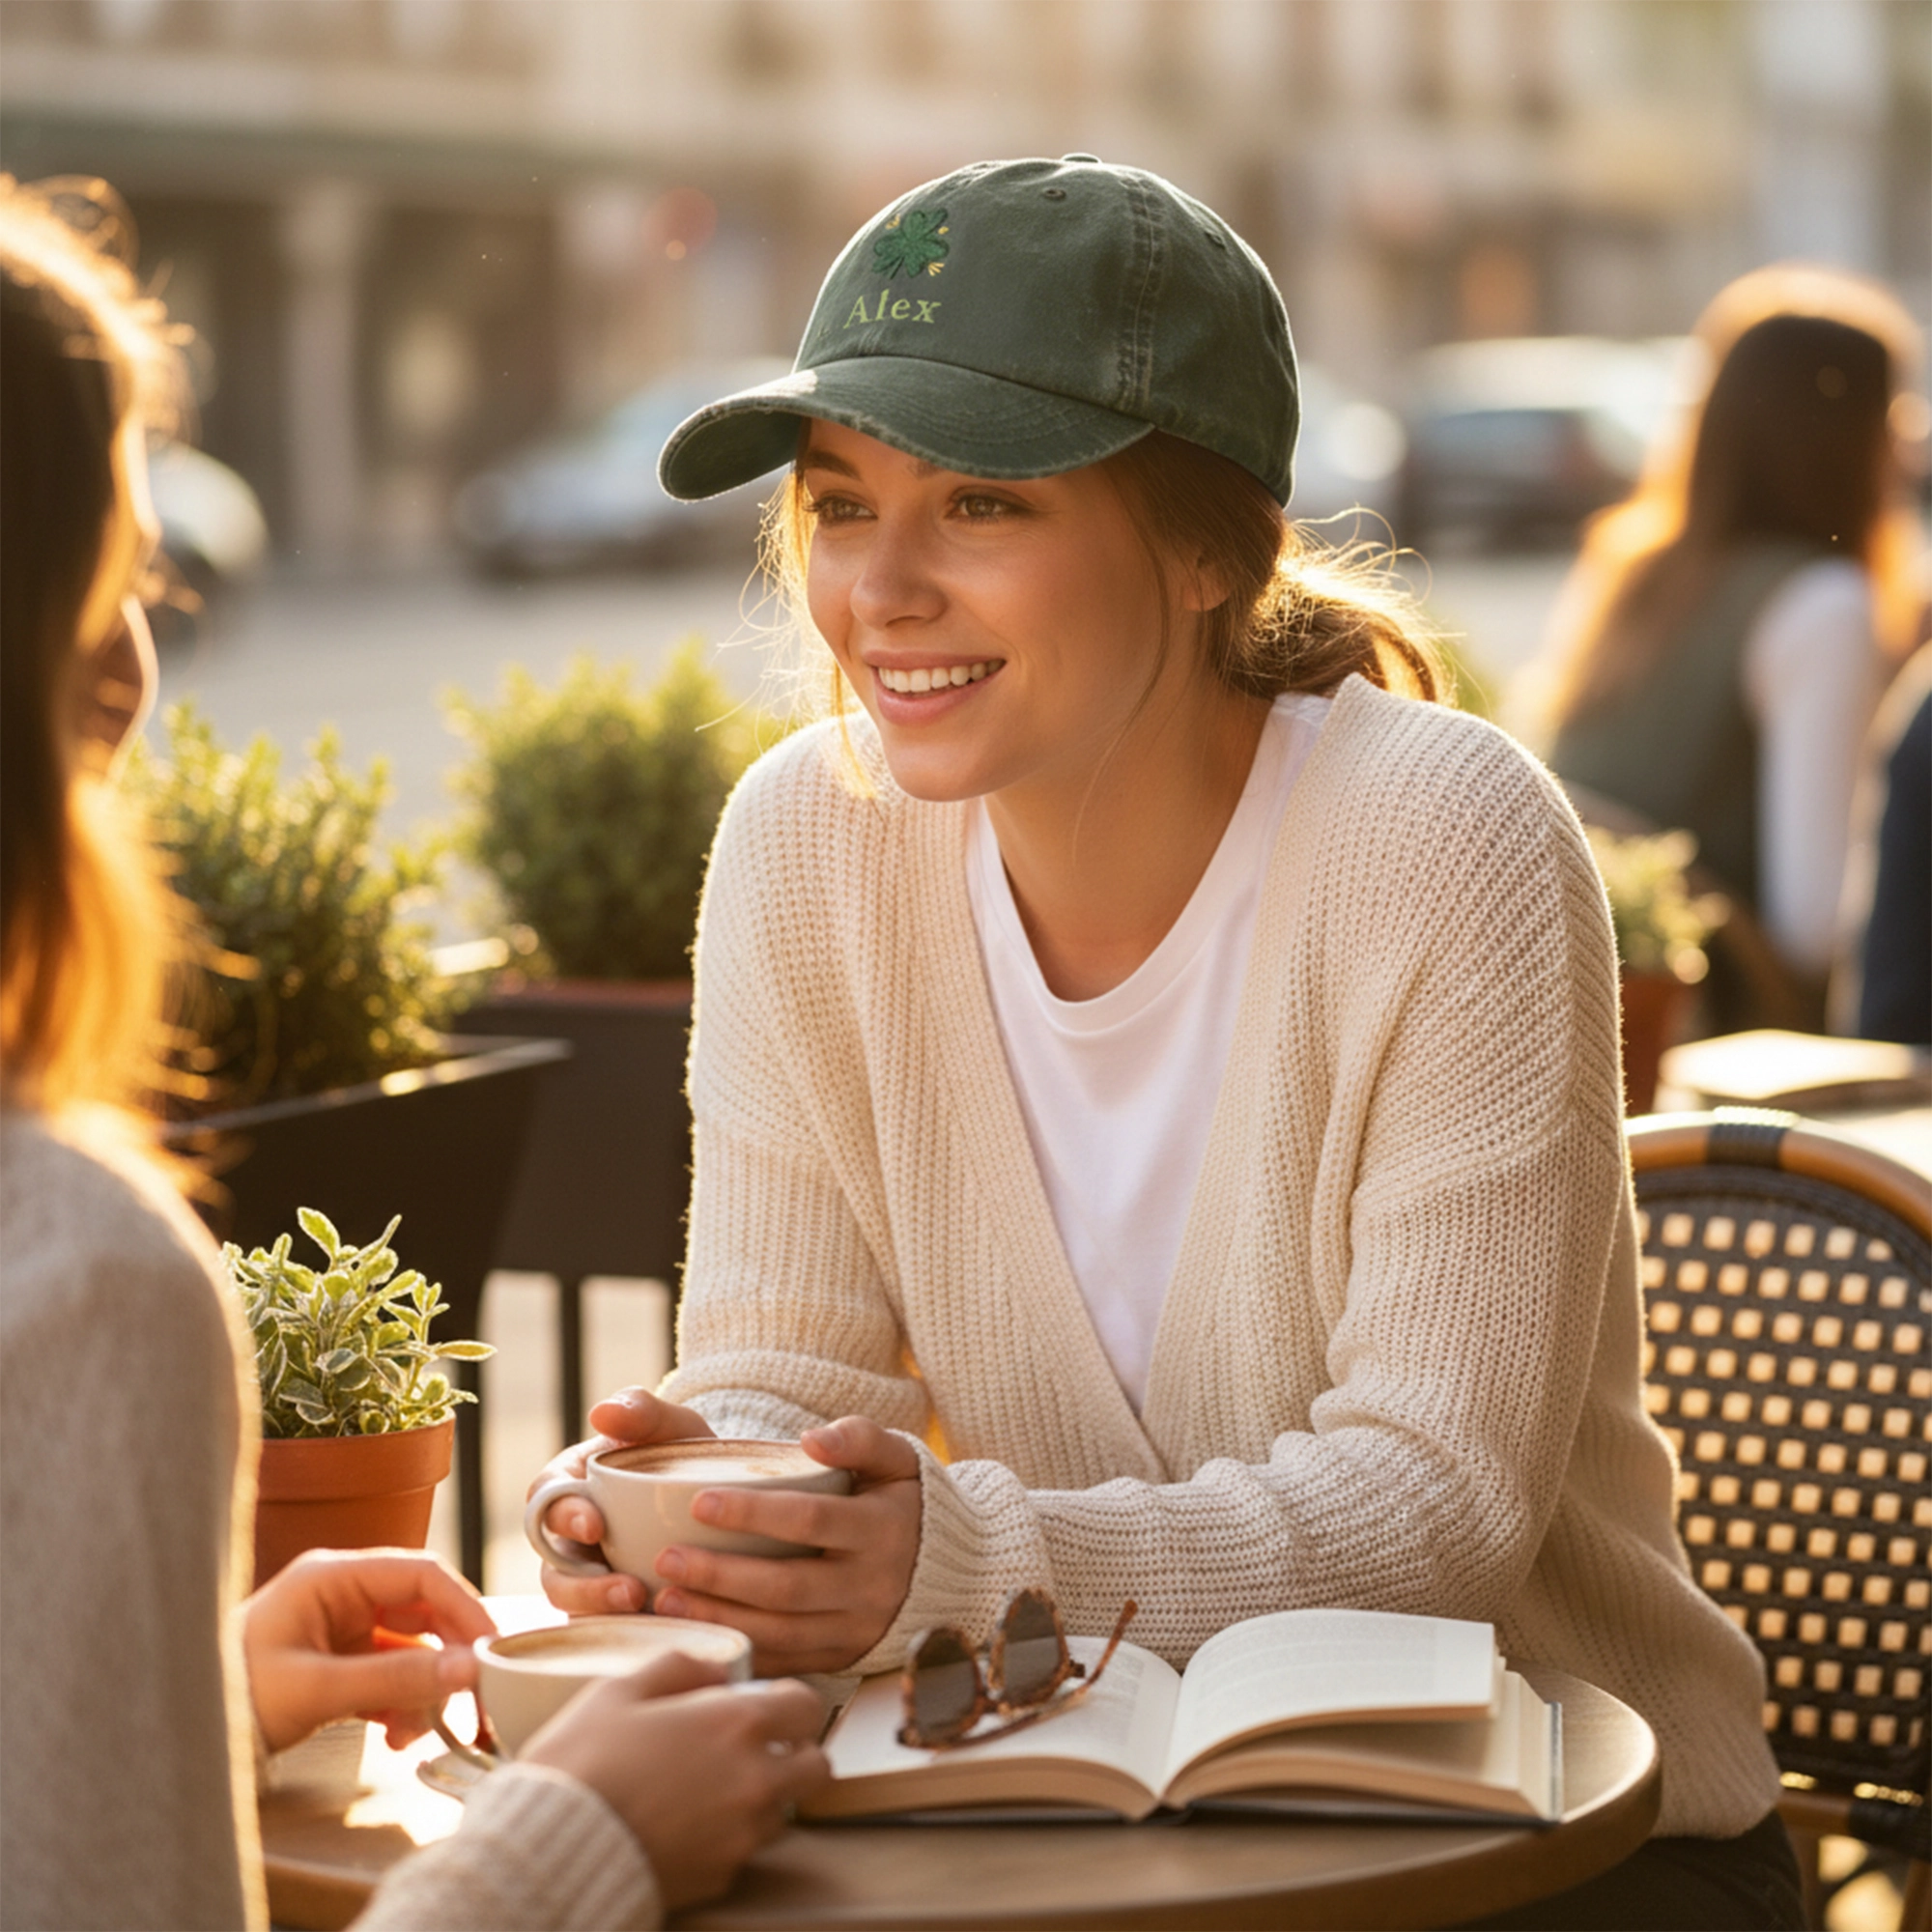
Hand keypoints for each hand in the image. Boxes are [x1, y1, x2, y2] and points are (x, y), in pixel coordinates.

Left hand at [242, 1547, 495, 1753]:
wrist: (179, 1737)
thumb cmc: (233, 1696)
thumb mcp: (318, 1690)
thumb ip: (395, 1677)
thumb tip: (469, 1669)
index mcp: (332, 1575)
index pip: (421, 1573)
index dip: (463, 1607)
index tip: (490, 1649)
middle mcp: (342, 1593)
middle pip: (422, 1609)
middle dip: (446, 1654)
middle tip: (470, 1696)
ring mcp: (341, 1628)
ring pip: (411, 1646)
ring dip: (423, 1687)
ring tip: (417, 1732)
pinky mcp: (338, 1662)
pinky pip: (391, 1672)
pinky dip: (402, 1702)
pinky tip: (397, 1735)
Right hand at [521, 1649, 827, 1911]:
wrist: (550, 1848)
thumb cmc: (582, 1762)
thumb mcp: (621, 1688)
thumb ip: (680, 1666)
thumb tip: (716, 1672)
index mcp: (736, 1723)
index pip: (807, 1705)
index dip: (789, 1703)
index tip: (764, 1706)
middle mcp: (755, 1779)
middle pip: (816, 1766)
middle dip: (794, 1754)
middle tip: (754, 1750)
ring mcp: (743, 1834)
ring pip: (784, 1810)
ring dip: (763, 1796)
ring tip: (711, 1788)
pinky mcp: (722, 1877)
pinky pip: (746, 1850)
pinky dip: (729, 1836)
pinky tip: (687, 1824)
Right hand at [532, 1388, 715, 1616]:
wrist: (731, 1503)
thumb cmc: (688, 1455)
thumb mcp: (675, 1426)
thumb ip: (642, 1411)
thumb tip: (601, 1413)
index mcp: (572, 1487)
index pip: (546, 1500)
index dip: (562, 1515)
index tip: (595, 1523)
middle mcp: (572, 1541)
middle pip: (553, 1570)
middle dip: (583, 1585)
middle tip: (627, 1589)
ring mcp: (592, 1581)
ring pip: (576, 1610)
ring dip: (604, 1615)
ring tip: (645, 1609)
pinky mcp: (618, 1615)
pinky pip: (610, 1636)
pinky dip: (630, 1636)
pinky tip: (664, 1634)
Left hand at [651, 1416, 921, 1675]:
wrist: (955, 1570)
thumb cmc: (904, 1502)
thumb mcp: (897, 1458)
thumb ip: (860, 1437)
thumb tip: (813, 1439)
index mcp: (880, 1529)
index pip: (810, 1520)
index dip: (753, 1513)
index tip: (699, 1502)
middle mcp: (871, 1585)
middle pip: (787, 1585)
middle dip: (721, 1574)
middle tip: (667, 1558)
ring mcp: (857, 1629)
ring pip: (781, 1632)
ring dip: (720, 1617)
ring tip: (666, 1599)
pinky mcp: (843, 1658)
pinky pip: (786, 1663)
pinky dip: (740, 1650)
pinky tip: (697, 1635)